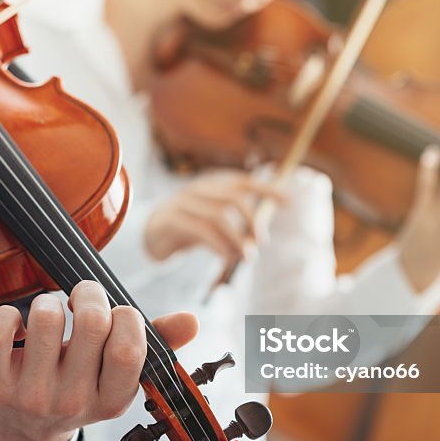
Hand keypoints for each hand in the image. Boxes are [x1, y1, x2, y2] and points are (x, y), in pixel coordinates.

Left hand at [0, 281, 198, 440]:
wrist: (14, 434)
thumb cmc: (73, 389)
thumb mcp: (113, 378)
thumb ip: (153, 346)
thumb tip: (193, 320)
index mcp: (111, 400)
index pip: (128, 345)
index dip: (123, 314)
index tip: (114, 314)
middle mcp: (72, 402)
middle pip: (90, 322)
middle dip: (88, 292)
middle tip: (80, 296)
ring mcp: (29, 395)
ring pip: (44, 317)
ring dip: (47, 301)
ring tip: (48, 314)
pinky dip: (8, 313)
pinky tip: (17, 326)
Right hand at [144, 170, 286, 263]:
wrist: (151, 233)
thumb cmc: (191, 227)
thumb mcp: (215, 221)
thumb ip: (235, 223)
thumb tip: (260, 237)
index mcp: (212, 185)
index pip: (244, 182)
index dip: (267, 190)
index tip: (288, 203)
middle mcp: (198, 189)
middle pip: (232, 197)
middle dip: (252, 221)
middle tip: (261, 242)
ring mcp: (182, 203)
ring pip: (218, 216)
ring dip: (237, 239)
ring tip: (245, 257)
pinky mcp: (171, 220)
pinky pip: (201, 231)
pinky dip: (219, 246)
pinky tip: (226, 258)